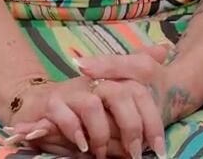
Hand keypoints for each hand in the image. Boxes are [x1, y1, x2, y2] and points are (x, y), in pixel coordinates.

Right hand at [2, 62, 166, 157]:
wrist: (37, 105)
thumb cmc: (81, 110)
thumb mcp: (112, 108)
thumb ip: (136, 100)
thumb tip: (165, 54)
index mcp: (111, 80)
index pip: (138, 92)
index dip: (152, 120)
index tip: (159, 148)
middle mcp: (93, 82)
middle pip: (120, 94)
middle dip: (131, 127)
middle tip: (135, 153)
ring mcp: (71, 92)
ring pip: (92, 105)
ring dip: (101, 134)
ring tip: (102, 153)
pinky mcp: (51, 103)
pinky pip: (64, 115)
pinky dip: (75, 132)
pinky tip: (83, 147)